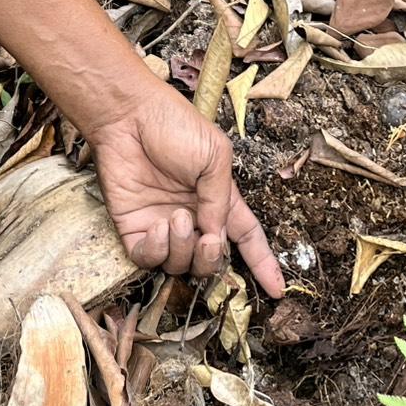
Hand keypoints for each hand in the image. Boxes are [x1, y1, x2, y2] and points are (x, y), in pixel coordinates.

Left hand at [88, 82, 284, 297]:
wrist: (128, 116)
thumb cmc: (174, 126)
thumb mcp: (215, 156)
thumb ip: (220, 200)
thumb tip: (216, 238)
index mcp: (218, 199)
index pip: (246, 238)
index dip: (262, 263)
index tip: (277, 289)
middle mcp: (192, 217)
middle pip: (211, 260)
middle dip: (213, 260)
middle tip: (207, 239)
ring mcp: (162, 225)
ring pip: (180, 266)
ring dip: (183, 249)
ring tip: (176, 217)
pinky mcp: (133, 228)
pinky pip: (148, 260)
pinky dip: (156, 251)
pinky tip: (158, 225)